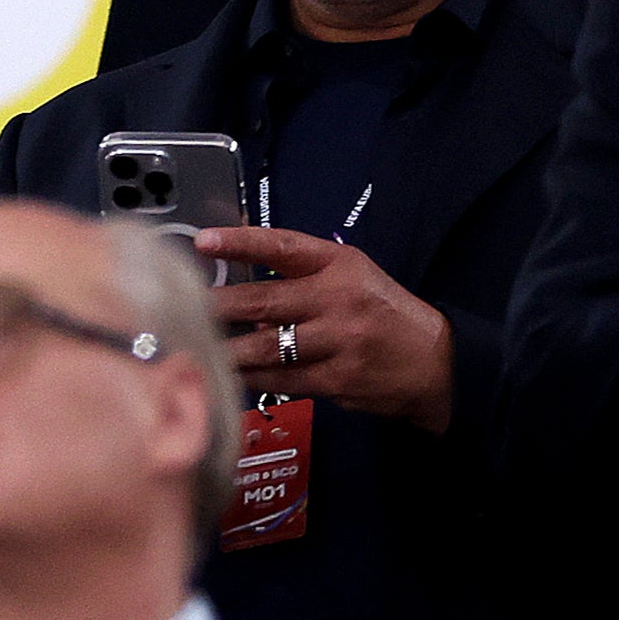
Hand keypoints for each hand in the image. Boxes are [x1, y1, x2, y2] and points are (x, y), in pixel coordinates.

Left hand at [196, 226, 454, 435]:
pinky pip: (283, 379)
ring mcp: (339, 341)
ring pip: (268, 345)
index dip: (241, 242)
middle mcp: (338, 298)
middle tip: (180, 307)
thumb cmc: (384, 312)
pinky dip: (252, 377)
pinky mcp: (339, 379)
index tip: (203, 240)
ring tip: (192, 346)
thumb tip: (242, 284)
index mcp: (339, 264)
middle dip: (217, 305)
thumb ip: (300, 274)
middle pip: (264, 300)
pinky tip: (227, 374)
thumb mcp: (350, 275)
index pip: (283, 247)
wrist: (438, 363)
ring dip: (226, 348)